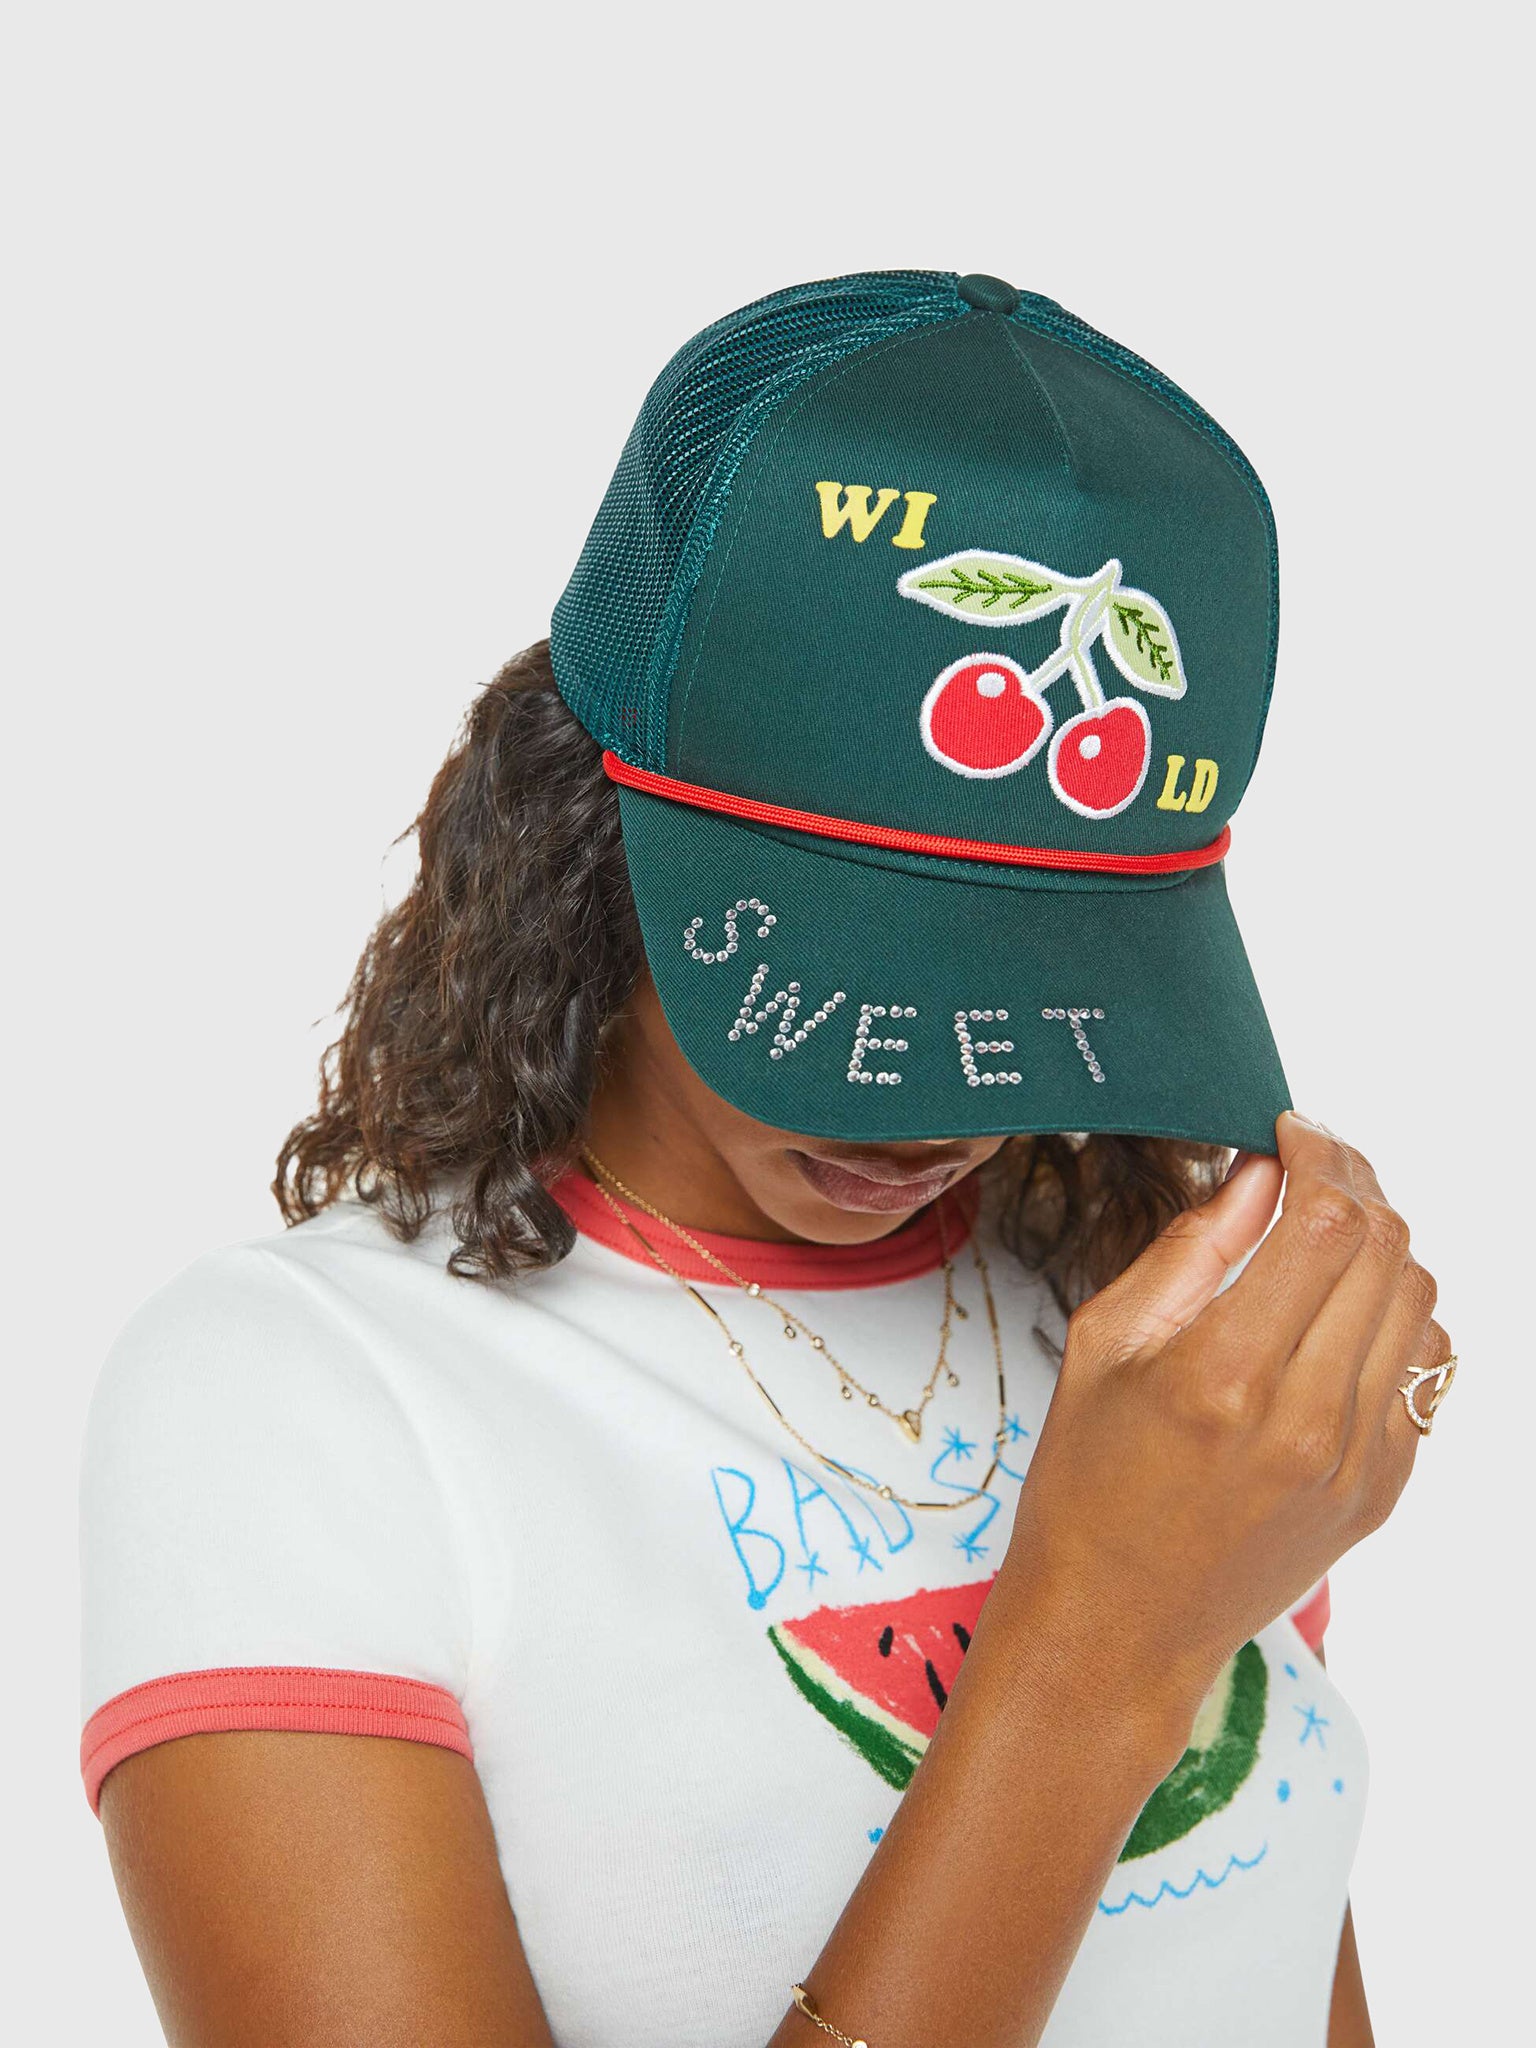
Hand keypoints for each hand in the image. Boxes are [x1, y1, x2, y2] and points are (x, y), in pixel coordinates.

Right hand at [1000, 1112, 1447, 1724]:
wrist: (1117, 1628)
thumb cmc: (1087, 1488)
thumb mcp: (1103, 1350)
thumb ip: (1188, 1252)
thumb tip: (1255, 1174)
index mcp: (1223, 1373)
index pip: (1326, 1223)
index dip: (1320, 1156)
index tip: (1291, 1133)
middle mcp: (1307, 1418)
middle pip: (1385, 1250)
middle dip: (1354, 1184)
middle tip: (1311, 1164)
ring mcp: (1358, 1460)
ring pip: (1418, 1301)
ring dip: (1380, 1246)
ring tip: (1325, 1233)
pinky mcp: (1383, 1491)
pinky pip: (1425, 1368)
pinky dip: (1396, 1316)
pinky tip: (1341, 1309)